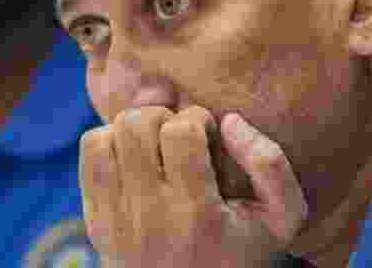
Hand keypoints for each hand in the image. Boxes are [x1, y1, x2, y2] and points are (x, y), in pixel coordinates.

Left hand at [79, 106, 307, 267]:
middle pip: (136, 125)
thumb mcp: (281, 218)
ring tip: (155, 147)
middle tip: (179, 138)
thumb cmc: (240, 253)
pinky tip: (133, 159)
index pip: (180, 131)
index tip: (207, 135)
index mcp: (197, 212)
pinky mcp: (96, 217)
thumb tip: (230, 121)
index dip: (197, 119)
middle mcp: (150, 214)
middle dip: (162, 118)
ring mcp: (116, 217)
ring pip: (108, 133)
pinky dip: (110, 142)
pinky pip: (90, 151)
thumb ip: (270, 164)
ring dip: (134, 130)